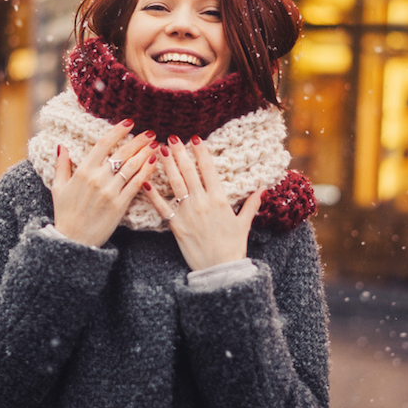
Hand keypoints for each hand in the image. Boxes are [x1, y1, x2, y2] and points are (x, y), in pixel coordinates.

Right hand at [52, 120, 157, 247]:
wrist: (72, 240)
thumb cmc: (65, 214)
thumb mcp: (58, 188)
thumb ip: (62, 165)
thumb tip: (62, 146)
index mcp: (83, 171)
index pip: (103, 144)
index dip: (118, 131)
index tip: (129, 122)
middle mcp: (97, 179)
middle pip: (122, 153)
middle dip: (138, 140)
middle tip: (150, 132)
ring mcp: (110, 192)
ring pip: (131, 167)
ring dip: (145, 153)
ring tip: (154, 144)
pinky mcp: (119, 205)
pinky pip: (136, 185)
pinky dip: (146, 172)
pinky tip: (153, 163)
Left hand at [142, 135, 263, 270]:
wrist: (220, 270)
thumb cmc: (233, 247)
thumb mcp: (244, 223)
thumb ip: (251, 204)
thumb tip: (262, 189)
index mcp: (220, 199)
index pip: (208, 169)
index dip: (201, 152)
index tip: (194, 138)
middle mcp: (202, 202)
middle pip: (189, 172)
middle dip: (180, 153)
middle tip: (172, 138)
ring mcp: (188, 213)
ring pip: (175, 184)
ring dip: (167, 165)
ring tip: (159, 150)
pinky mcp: (176, 225)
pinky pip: (162, 207)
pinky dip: (153, 195)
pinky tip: (145, 182)